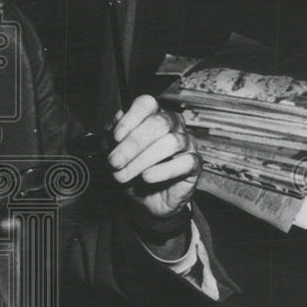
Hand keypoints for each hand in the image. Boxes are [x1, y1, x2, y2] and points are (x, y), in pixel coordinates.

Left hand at [107, 95, 200, 218]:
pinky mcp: (194, 164)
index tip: (115, 137)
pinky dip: (162, 171)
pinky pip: (185, 162)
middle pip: (159, 122)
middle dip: (133, 143)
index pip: (146, 104)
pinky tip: (146, 177)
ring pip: (171, 142)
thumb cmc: (133, 173)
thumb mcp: (115, 156)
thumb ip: (111, 138)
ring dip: (143, 160)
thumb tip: (115, 121)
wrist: (147, 202)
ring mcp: (186, 143)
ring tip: (124, 175)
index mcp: (152, 116)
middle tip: (114, 161)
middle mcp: (173, 125)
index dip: (130, 118)